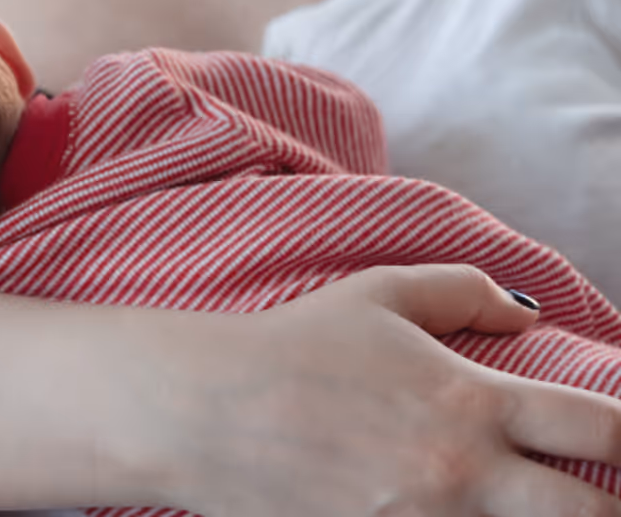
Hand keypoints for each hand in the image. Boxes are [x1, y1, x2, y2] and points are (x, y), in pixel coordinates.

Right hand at [125, 265, 620, 515]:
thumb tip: (529, 314)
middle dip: (610, 506)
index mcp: (470, 402)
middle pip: (592, 516)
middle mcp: (461, 475)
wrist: (204, 411)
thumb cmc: (290, 346)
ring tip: (514, 502)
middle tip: (595, 495)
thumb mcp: (378, 293)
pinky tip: (447, 510)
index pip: (603, 430)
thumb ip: (465, 290)